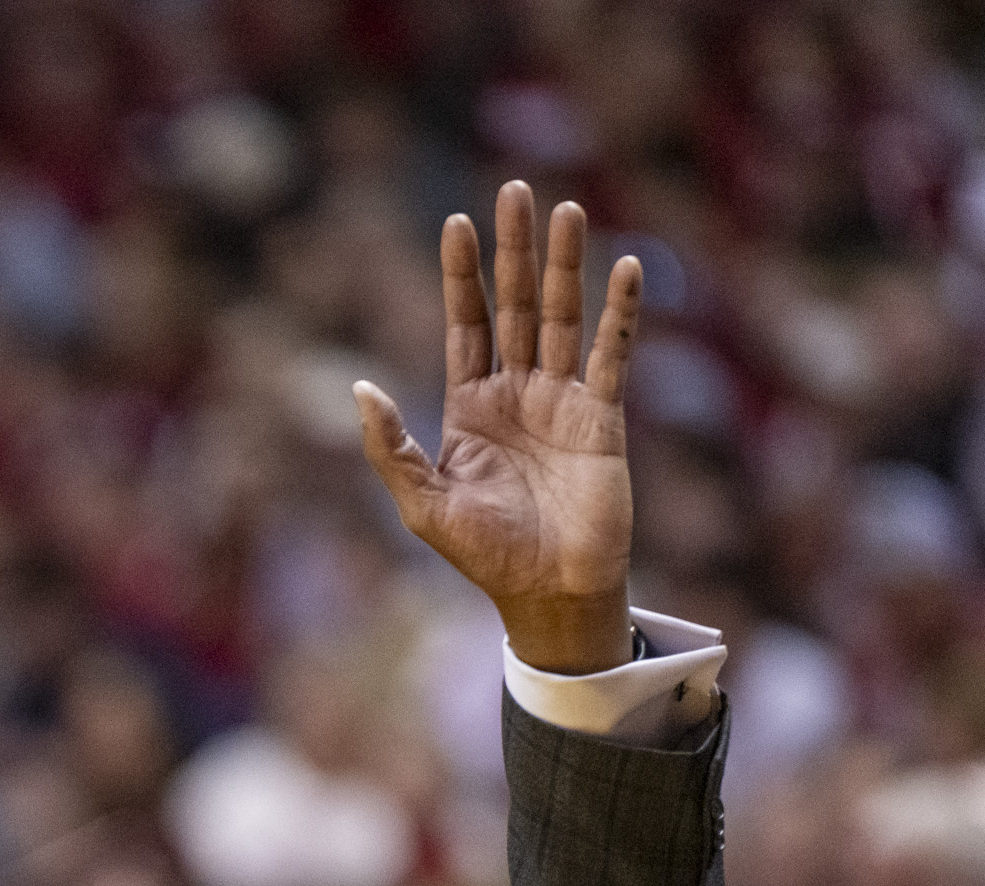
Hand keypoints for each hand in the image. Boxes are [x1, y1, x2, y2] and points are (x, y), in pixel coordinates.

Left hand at [356, 182, 640, 671]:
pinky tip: (626, 269)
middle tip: (515, 190)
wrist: (547, 596)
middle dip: (514, 250)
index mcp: (469, 408)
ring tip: (568, 209)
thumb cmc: (483, 556)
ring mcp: (562, 401)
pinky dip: (620, 315)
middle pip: (513, 304)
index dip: (461, 275)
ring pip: (562, 317)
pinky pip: (613, 355)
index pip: (465, 324)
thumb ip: (389, 447)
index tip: (456, 221)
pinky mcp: (604, 418)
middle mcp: (517, 393)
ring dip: (566, 265)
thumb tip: (358, 387)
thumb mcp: (422, 503)